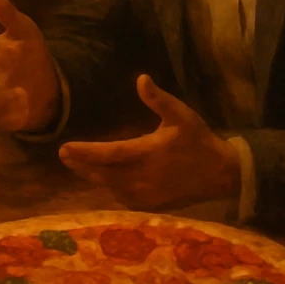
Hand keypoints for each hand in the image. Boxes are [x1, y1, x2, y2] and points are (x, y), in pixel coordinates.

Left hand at [58, 74, 239, 209]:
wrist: (221, 173)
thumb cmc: (198, 140)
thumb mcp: (181, 115)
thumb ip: (159, 99)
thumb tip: (141, 79)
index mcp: (148, 152)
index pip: (109, 153)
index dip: (85, 152)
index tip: (64, 148)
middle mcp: (143, 176)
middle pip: (103, 173)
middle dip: (81, 165)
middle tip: (63, 155)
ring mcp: (147, 194)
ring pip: (111, 187)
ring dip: (93, 177)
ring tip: (77, 165)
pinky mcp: (151, 204)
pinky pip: (123, 198)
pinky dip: (110, 188)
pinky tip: (102, 180)